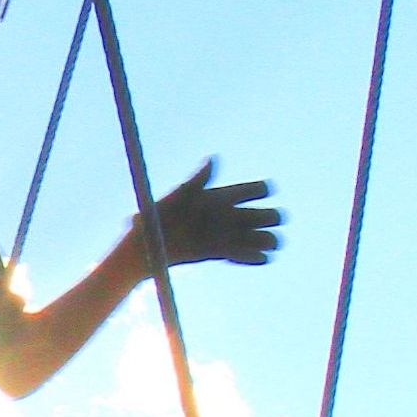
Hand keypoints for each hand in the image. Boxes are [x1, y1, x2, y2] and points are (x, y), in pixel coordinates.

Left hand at [142, 160, 281, 268]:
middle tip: (260, 222)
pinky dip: (253, 257)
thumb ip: (197, 180)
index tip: (260, 194)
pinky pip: (244, 255)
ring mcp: (226, 235)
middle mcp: (228, 215)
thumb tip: (213, 159)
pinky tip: (261, 257)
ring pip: (260, 236)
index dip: (261, 190)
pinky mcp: (220, 253)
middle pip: (264, 214)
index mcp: (221, 196)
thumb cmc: (159, 216)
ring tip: (266, 244)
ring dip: (267, 239)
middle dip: (269, 217)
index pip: (254, 190)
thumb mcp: (178, 196)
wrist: (147, 246)